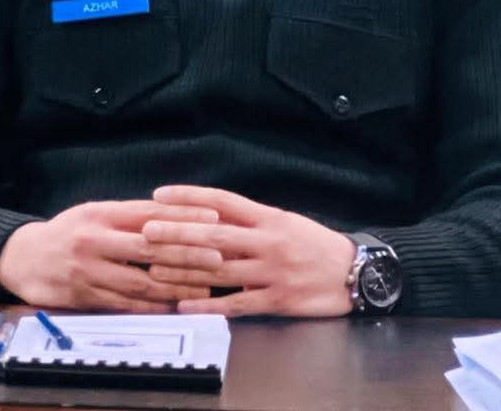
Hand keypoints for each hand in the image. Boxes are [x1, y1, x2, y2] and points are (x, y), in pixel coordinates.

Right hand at [0, 200, 224, 311]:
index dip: (184, 216)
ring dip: (174, 286)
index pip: (150, 212)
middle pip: (149, 247)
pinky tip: (172, 307)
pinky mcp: (82, 297)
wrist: (22, 256)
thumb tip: (173, 215)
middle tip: (218, 258)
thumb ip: (129, 216)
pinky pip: (122, 304)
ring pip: (139, 281)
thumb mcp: (95, 213)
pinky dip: (150, 307)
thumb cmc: (68, 231)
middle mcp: (96, 239)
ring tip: (203, 289)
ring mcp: (88, 270)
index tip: (213, 218)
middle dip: (187, 253)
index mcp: (102, 213)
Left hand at [143, 186, 356, 317]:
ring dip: (184, 270)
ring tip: (154, 268)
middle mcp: (267, 241)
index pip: (221, 201)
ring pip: (219, 270)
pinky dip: (208, 305)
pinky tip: (184, 304)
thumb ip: (250, 219)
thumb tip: (210, 214)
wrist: (354, 272)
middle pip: (214, 235)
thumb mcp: (284, 220)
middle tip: (146, 230)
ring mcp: (271, 271)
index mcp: (268, 217)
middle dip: (176, 233)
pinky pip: (237, 304)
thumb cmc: (315, 244)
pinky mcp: (277, 300)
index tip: (160, 195)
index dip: (189, 197)